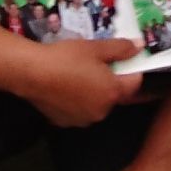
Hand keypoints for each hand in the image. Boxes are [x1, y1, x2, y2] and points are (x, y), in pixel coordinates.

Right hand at [20, 36, 144, 126]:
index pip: (135, 83)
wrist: (32, 73)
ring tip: (77, 75)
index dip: (132, 69)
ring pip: (96, 104)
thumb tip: (139, 48)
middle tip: (95, 64)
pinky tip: (64, 87)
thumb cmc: (67, 58)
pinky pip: (78, 110)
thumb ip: (121, 49)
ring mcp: (83, 119)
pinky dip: (76, 101)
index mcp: (113, 93)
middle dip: (110, 81)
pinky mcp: (65, 122)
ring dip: (93, 92)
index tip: (122, 59)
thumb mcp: (96, 48)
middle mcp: (102, 111)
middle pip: (114, 95)